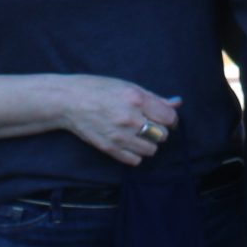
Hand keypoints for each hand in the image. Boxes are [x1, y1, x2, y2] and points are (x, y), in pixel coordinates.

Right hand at [56, 77, 180, 166]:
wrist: (69, 101)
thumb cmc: (98, 88)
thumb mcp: (128, 86)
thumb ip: (154, 98)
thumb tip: (177, 103)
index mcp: (136, 99)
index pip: (169, 117)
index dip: (170, 118)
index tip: (163, 117)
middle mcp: (130, 119)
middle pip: (163, 135)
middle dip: (159, 130)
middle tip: (148, 123)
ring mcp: (119, 136)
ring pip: (151, 150)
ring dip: (149, 143)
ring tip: (138, 133)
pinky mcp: (110, 149)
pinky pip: (135, 160)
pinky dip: (136, 154)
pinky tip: (129, 142)